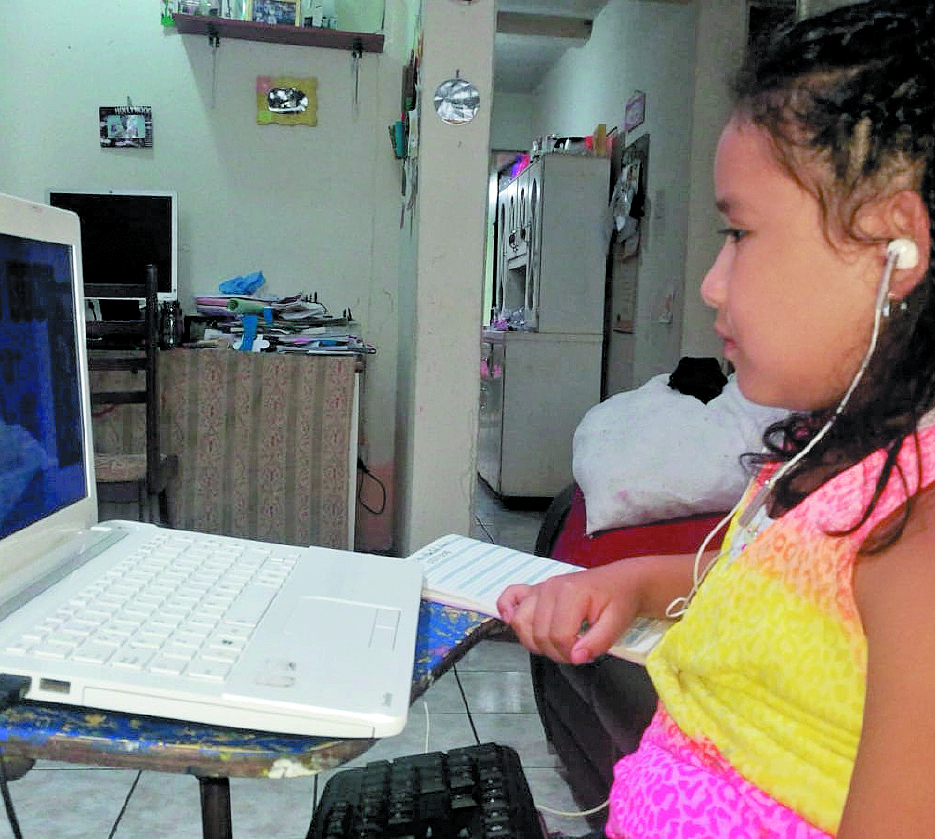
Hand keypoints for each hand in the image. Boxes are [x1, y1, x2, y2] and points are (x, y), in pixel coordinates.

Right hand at [497, 563, 641, 664]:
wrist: (622, 582)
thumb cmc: (620, 601)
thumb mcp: (617, 623)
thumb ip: (597, 642)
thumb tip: (576, 657)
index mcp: (570, 593)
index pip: (558, 635)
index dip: (570, 653)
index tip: (585, 654)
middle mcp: (549, 588)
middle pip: (538, 633)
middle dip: (555, 651)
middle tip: (576, 652)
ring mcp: (540, 588)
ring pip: (521, 622)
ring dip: (535, 641)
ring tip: (557, 643)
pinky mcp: (535, 590)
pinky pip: (510, 596)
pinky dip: (505, 608)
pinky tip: (510, 619)